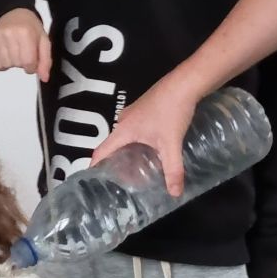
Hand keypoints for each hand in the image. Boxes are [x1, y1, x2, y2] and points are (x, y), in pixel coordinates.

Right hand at [0, 8, 51, 80]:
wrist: (12, 13)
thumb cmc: (29, 27)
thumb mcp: (43, 41)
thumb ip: (45, 60)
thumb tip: (44, 78)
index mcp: (25, 33)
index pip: (28, 62)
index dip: (32, 66)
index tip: (33, 61)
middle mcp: (9, 34)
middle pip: (17, 64)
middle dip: (23, 63)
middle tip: (24, 53)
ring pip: (6, 65)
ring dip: (13, 64)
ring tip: (15, 52)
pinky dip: (3, 64)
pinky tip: (7, 55)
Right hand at [91, 77, 197, 196]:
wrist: (185, 83)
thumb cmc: (172, 111)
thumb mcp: (171, 143)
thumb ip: (172, 169)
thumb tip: (175, 194)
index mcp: (123, 130)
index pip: (101, 151)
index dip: (95, 166)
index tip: (92, 180)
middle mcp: (124, 120)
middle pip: (113, 145)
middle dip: (114, 163)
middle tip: (119, 181)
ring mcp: (134, 113)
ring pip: (125, 138)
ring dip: (127, 152)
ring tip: (135, 170)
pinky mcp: (145, 109)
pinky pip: (135, 131)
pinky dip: (137, 143)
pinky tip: (150, 151)